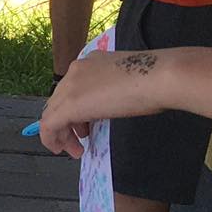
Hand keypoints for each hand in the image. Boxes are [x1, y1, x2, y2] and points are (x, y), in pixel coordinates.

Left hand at [39, 49, 169, 157]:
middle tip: (80, 140)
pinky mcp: (70, 104)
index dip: (75, 110)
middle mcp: (75, 70)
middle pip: (59, 101)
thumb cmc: (156, 79)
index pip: (72, 88)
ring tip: (76, 150)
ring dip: (62, 133)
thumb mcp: (129, 80)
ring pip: (52, 113)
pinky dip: (51, 139)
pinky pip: (49, 125)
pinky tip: (62, 149)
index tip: (85, 127)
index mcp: (90, 62)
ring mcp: (70, 86)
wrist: (161, 76)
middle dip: (67, 123)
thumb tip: (112, 103)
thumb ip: (113, 89)